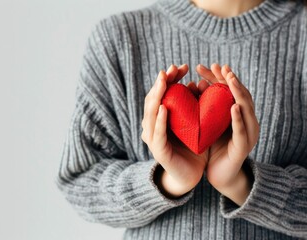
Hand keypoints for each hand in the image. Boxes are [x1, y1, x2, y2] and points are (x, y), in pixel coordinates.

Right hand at [141, 64, 208, 197]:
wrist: (190, 175)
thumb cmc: (192, 147)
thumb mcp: (194, 123)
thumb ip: (192, 107)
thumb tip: (195, 84)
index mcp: (161, 119)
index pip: (162, 94)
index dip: (169, 79)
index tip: (181, 67)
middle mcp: (153, 126)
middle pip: (153, 100)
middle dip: (161, 83)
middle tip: (170, 69)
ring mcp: (153, 138)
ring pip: (150, 114)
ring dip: (157, 96)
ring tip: (164, 82)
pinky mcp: (158, 151)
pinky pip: (158, 133)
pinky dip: (159, 120)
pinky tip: (163, 108)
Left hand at [196, 63, 258, 205]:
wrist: (219, 174)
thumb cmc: (213, 147)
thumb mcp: (208, 123)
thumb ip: (205, 107)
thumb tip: (194, 84)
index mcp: (236, 114)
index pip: (229, 91)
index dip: (220, 77)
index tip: (208, 65)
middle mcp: (245, 120)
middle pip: (239, 94)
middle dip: (229, 79)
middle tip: (220, 66)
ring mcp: (247, 133)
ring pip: (245, 108)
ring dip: (237, 92)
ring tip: (229, 79)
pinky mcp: (243, 147)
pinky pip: (242, 130)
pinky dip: (237, 117)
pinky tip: (233, 106)